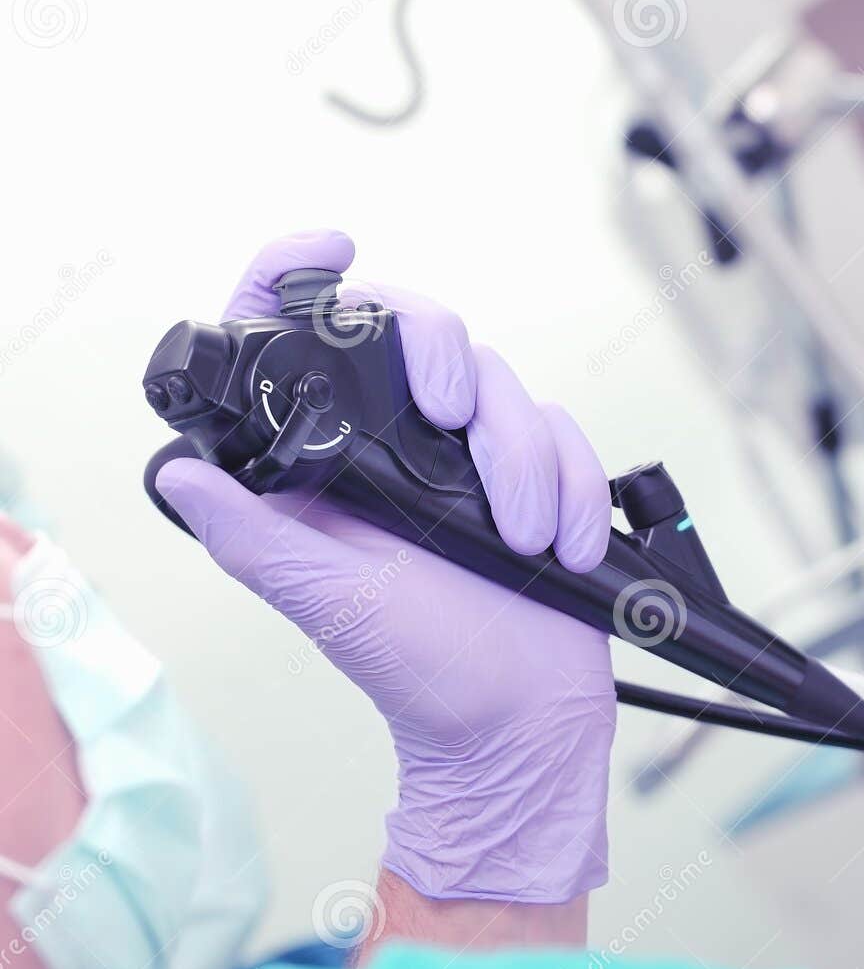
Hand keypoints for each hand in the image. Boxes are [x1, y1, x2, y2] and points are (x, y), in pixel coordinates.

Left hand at [156, 231, 617, 904]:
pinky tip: (566, 546)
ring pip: (508, 386)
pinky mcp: (545, 478)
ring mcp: (476, 461)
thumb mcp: (325, 602)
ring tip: (522, 538)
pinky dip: (577, 487)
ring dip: (525, 461)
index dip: (301, 275)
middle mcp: (404, 448)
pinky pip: (570, 436)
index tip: (332, 245)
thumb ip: (254, 537)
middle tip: (453, 420)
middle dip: (447, 358)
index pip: (306, 339)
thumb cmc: (420, 671)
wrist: (519, 722)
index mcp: (337, 462)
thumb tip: (180, 476)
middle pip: (426, 331)